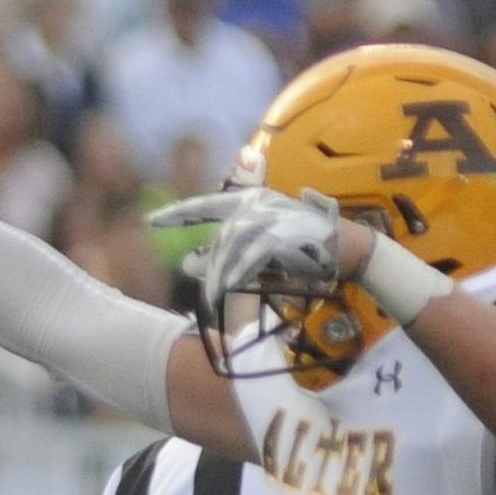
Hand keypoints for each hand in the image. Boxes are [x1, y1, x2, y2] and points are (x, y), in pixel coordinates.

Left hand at [151, 186, 341, 313]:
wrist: (344, 247)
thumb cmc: (302, 249)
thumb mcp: (261, 247)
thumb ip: (227, 252)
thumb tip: (187, 262)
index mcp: (249, 200)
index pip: (204, 205)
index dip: (177, 213)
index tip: (151, 220)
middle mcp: (254, 206)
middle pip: (218, 239)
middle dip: (207, 263)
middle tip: (197, 280)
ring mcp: (266, 219)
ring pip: (229, 251)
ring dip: (221, 276)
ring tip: (214, 294)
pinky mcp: (278, 236)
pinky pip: (248, 260)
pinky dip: (238, 275)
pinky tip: (230, 287)